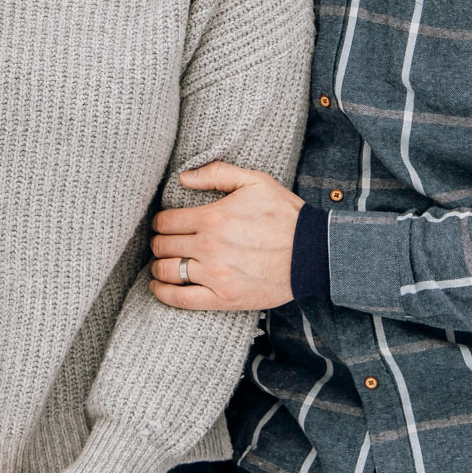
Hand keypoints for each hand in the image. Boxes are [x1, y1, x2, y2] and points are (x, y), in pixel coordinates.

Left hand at [149, 161, 303, 310]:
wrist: (313, 253)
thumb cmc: (285, 215)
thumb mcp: (256, 181)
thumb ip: (217, 173)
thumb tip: (183, 177)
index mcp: (213, 217)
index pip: (166, 221)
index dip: (160, 221)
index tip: (165, 224)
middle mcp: (209, 246)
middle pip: (163, 245)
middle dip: (159, 242)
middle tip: (164, 242)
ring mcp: (215, 274)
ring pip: (167, 271)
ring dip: (158, 266)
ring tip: (162, 263)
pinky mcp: (223, 297)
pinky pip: (181, 299)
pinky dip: (163, 293)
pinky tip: (158, 287)